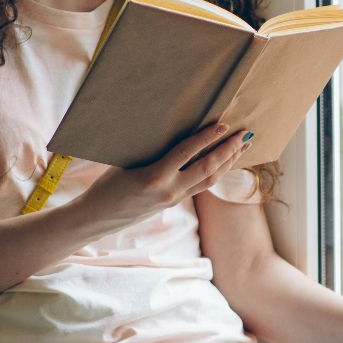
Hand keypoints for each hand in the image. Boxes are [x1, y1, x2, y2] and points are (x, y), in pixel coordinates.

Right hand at [72, 122, 248, 232]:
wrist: (96, 218)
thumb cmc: (106, 186)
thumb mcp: (126, 163)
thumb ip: (153, 152)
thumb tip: (177, 132)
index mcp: (153, 177)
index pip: (187, 152)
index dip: (207, 137)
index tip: (224, 124)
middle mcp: (169, 191)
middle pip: (208, 168)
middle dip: (229, 150)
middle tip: (246, 134)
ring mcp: (174, 199)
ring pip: (210, 180)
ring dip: (228, 162)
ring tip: (243, 147)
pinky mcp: (174, 203)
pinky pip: (201, 185)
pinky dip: (216, 172)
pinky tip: (225, 163)